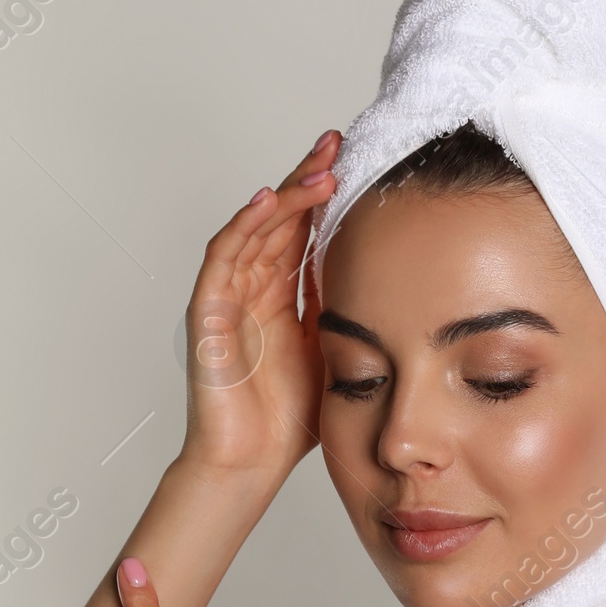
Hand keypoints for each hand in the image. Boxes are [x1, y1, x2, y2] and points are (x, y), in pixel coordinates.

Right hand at [181, 130, 340, 481]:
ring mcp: (228, 299)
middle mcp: (253, 290)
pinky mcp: (208, 315)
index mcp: (283, 297)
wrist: (250, 464)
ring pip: (254, 229)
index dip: (324, 196)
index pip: (303, 232)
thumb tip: (396, 282)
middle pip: (278, 219)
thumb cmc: (287, 420)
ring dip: (285, 195)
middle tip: (338, 142)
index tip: (357, 161)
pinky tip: (267, 202)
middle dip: (307, 179)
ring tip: (319, 169)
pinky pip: (222, 260)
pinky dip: (243, 228)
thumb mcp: (336, 353)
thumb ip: (348, 313)